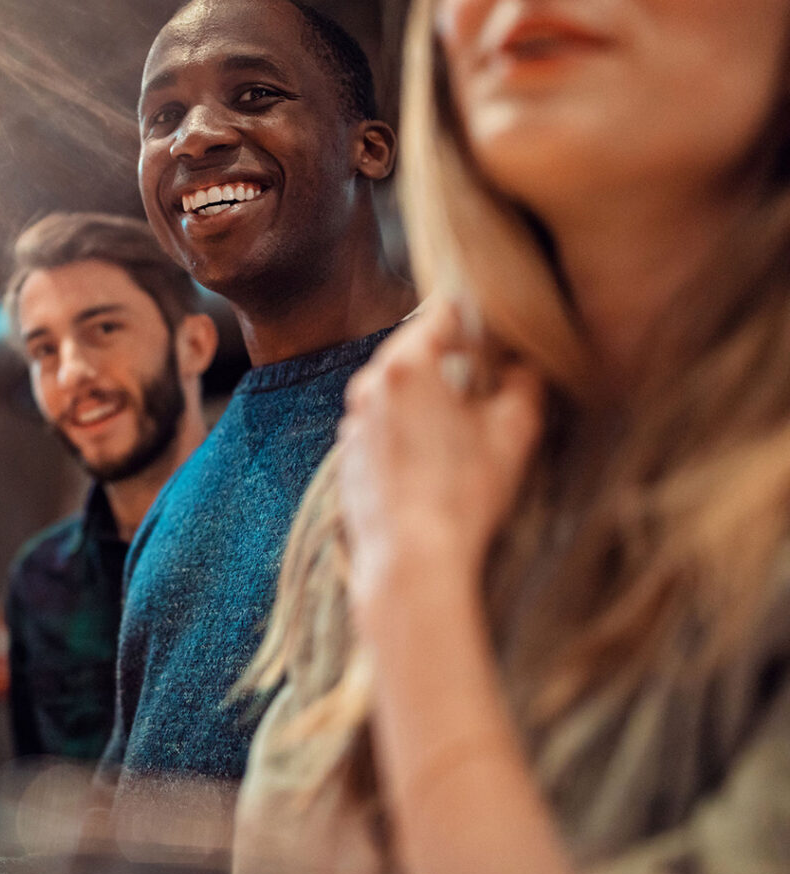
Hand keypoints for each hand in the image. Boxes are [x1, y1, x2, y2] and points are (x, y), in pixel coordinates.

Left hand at [338, 301, 544, 623]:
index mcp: (407, 367)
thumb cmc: (463, 493)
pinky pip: (382, 426)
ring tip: (464, 426)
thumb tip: (524, 367)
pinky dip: (407, 429)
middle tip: (488, 380)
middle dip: (451, 358)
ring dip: (428, 396)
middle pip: (414, 349)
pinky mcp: (348, 456)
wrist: (409, 559)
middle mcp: (370, 386)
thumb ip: (524, 385)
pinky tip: (435, 460)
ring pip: (395, 389)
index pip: (442, 313)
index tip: (498, 338)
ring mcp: (353, 422)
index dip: (476, 320)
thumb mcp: (514, 433)